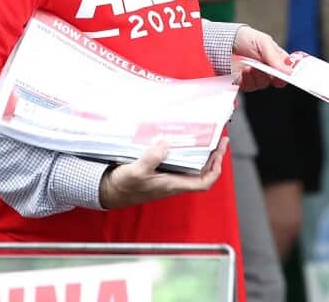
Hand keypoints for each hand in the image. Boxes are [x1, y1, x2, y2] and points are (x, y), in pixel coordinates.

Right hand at [99, 136, 228, 209]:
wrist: (108, 191)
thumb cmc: (123, 187)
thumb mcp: (137, 171)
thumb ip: (152, 158)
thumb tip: (166, 143)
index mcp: (173, 184)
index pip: (204, 182)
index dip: (215, 169)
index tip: (219, 152)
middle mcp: (173, 182)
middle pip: (201, 172)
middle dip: (212, 156)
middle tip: (218, 139)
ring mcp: (167, 177)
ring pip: (191, 167)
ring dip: (199, 153)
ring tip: (204, 137)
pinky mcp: (158, 172)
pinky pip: (178, 162)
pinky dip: (183, 151)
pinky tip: (179, 140)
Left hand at [231, 25, 291, 91]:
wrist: (220, 41)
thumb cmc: (243, 37)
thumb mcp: (263, 42)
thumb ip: (275, 56)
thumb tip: (289, 70)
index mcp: (274, 58)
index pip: (287, 70)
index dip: (289, 73)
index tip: (287, 73)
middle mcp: (266, 69)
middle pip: (277, 80)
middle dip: (271, 73)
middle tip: (263, 66)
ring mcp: (254, 77)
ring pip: (263, 84)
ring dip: (257, 75)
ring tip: (249, 64)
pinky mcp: (242, 83)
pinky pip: (249, 86)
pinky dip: (246, 79)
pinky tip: (242, 70)